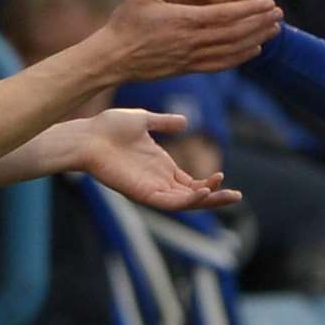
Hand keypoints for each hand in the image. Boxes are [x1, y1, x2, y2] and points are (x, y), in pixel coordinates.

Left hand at [77, 108, 241, 209]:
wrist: (87, 135)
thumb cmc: (108, 128)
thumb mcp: (144, 120)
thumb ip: (164, 123)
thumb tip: (185, 122)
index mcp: (160, 167)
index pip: (189, 183)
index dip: (207, 183)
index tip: (222, 175)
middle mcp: (158, 181)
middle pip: (192, 196)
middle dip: (215, 197)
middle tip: (237, 196)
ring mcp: (151, 189)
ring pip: (185, 203)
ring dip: (208, 201)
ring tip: (229, 195)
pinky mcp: (143, 194)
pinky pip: (170, 203)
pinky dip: (188, 201)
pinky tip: (204, 192)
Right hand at [103, 0, 280, 77]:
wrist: (112, 59)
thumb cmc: (125, 25)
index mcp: (186, 21)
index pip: (227, 15)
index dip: (251, 10)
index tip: (269, 3)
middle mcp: (193, 41)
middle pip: (235, 33)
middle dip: (259, 24)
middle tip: (280, 17)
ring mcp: (191, 57)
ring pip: (231, 50)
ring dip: (254, 40)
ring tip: (273, 33)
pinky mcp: (187, 68)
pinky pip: (219, 64)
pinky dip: (238, 57)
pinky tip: (251, 52)